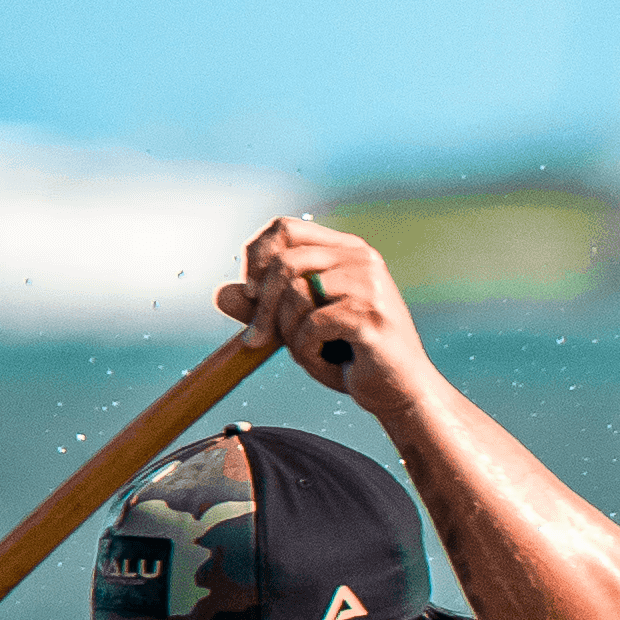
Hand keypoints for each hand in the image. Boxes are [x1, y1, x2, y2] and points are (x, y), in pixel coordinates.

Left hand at [215, 215, 433, 423]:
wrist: (400, 392)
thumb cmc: (349, 356)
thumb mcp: (298, 328)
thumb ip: (262, 309)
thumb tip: (220, 294)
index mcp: (345, 249)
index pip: (284, 227)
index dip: (256, 256)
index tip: (250, 293)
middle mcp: (360, 257)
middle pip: (284, 262)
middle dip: (261, 307)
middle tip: (256, 341)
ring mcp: (369, 284)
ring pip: (295, 293)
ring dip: (288, 333)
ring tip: (308, 352)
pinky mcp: (371, 315)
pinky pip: (313, 326)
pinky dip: (306, 351)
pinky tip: (324, 361)